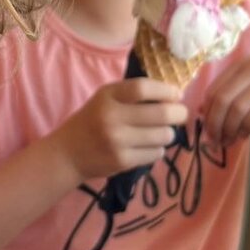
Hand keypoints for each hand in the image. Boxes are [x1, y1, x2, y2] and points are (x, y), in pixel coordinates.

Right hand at [50, 78, 186, 181]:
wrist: (68, 154)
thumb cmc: (92, 120)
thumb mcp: (105, 99)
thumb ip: (132, 94)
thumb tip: (173, 95)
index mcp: (108, 97)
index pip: (143, 88)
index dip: (165, 90)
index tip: (176, 94)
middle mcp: (112, 117)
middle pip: (160, 113)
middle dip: (179, 113)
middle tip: (181, 114)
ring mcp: (117, 141)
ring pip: (163, 135)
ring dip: (168, 133)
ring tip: (160, 132)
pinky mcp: (122, 161)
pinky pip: (156, 153)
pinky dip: (157, 149)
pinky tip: (147, 147)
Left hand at [203, 55, 249, 145]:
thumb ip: (237, 90)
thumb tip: (208, 111)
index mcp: (244, 64)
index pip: (214, 89)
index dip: (206, 112)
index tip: (204, 130)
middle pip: (222, 99)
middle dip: (213, 123)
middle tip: (212, 141)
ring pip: (237, 107)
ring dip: (228, 129)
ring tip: (227, 141)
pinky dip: (246, 126)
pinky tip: (244, 135)